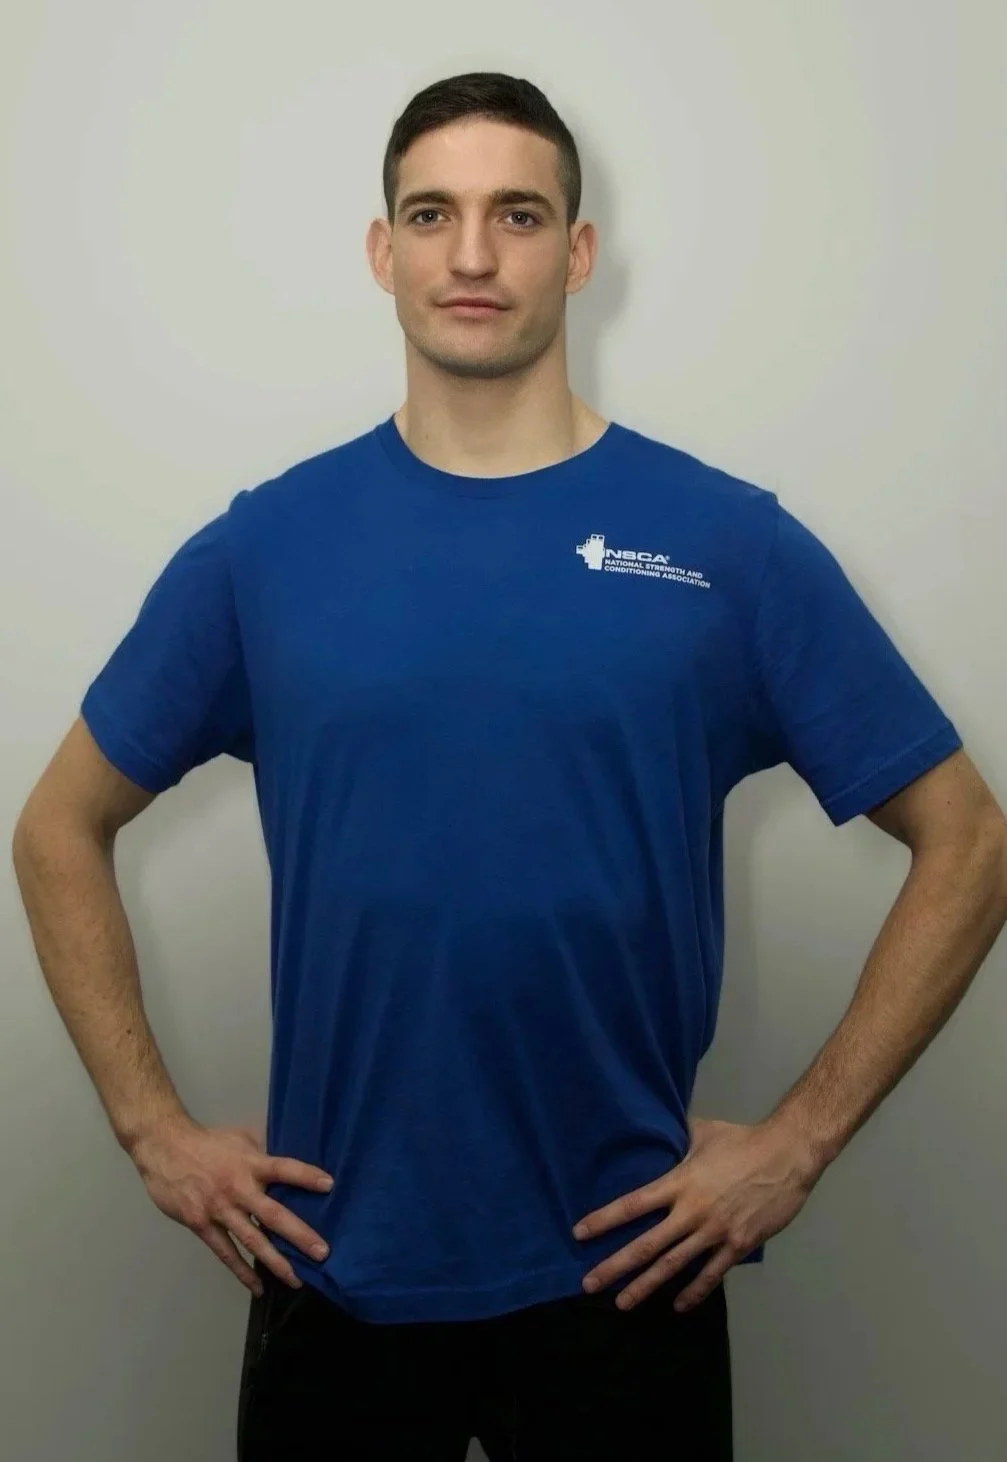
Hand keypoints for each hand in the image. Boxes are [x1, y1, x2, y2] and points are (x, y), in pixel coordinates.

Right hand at [130, 1115, 334, 1296]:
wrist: (165, 1148)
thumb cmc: (208, 1142)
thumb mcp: (240, 1139)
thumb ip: (262, 1154)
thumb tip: (286, 1163)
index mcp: (250, 1163)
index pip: (284, 1168)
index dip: (305, 1176)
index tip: (329, 1185)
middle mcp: (238, 1188)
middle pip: (273, 1215)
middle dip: (299, 1235)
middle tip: (322, 1253)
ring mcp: (220, 1210)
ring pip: (252, 1240)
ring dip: (275, 1262)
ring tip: (296, 1280)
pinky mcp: (201, 1225)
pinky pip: (225, 1253)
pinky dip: (241, 1272)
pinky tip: (257, 1287)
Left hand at [572, 1116, 820, 1312]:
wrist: (786, 1156)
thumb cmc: (742, 1140)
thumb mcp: (703, 1132)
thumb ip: (677, 1137)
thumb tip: (660, 1131)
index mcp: (679, 1182)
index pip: (633, 1204)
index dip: (605, 1220)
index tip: (580, 1234)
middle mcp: (692, 1212)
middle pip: (647, 1245)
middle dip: (615, 1266)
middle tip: (588, 1284)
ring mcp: (715, 1232)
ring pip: (674, 1266)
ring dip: (646, 1286)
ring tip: (622, 1303)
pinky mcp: (738, 1245)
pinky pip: (711, 1274)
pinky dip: (694, 1291)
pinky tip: (678, 1305)